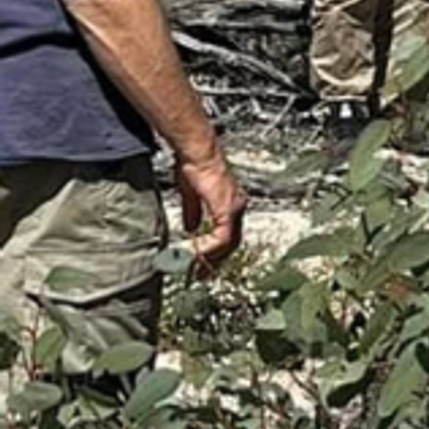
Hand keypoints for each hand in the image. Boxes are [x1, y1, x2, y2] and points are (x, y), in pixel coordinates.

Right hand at [175, 148, 246, 275]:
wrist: (197, 154)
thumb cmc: (194, 168)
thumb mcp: (191, 195)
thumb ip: (193, 212)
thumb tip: (190, 228)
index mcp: (230, 205)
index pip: (228, 235)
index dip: (216, 251)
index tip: (200, 262)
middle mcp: (237, 208)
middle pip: (231, 244)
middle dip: (215, 261)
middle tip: (200, 274)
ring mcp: (234, 209)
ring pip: (229, 243)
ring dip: (211, 257)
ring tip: (196, 267)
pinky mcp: (227, 209)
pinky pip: (222, 237)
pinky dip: (210, 247)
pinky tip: (197, 252)